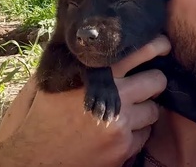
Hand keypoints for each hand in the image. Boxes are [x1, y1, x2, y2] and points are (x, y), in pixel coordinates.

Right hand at [0, 35, 170, 166]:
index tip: (161, 45)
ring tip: (125, 111)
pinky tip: (115, 132)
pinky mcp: (123, 150)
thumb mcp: (45, 82)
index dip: (155, 45)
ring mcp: (120, 126)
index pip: (138, 51)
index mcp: (93, 75)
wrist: (33, 159)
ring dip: (143, 109)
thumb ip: (66, 62)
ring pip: (154, 110)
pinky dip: (134, 133)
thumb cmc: (37, 118)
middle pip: (157, 81)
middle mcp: (112, 98)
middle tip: (143, 82)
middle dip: (152, 80)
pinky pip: (144, 135)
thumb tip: (86, 41)